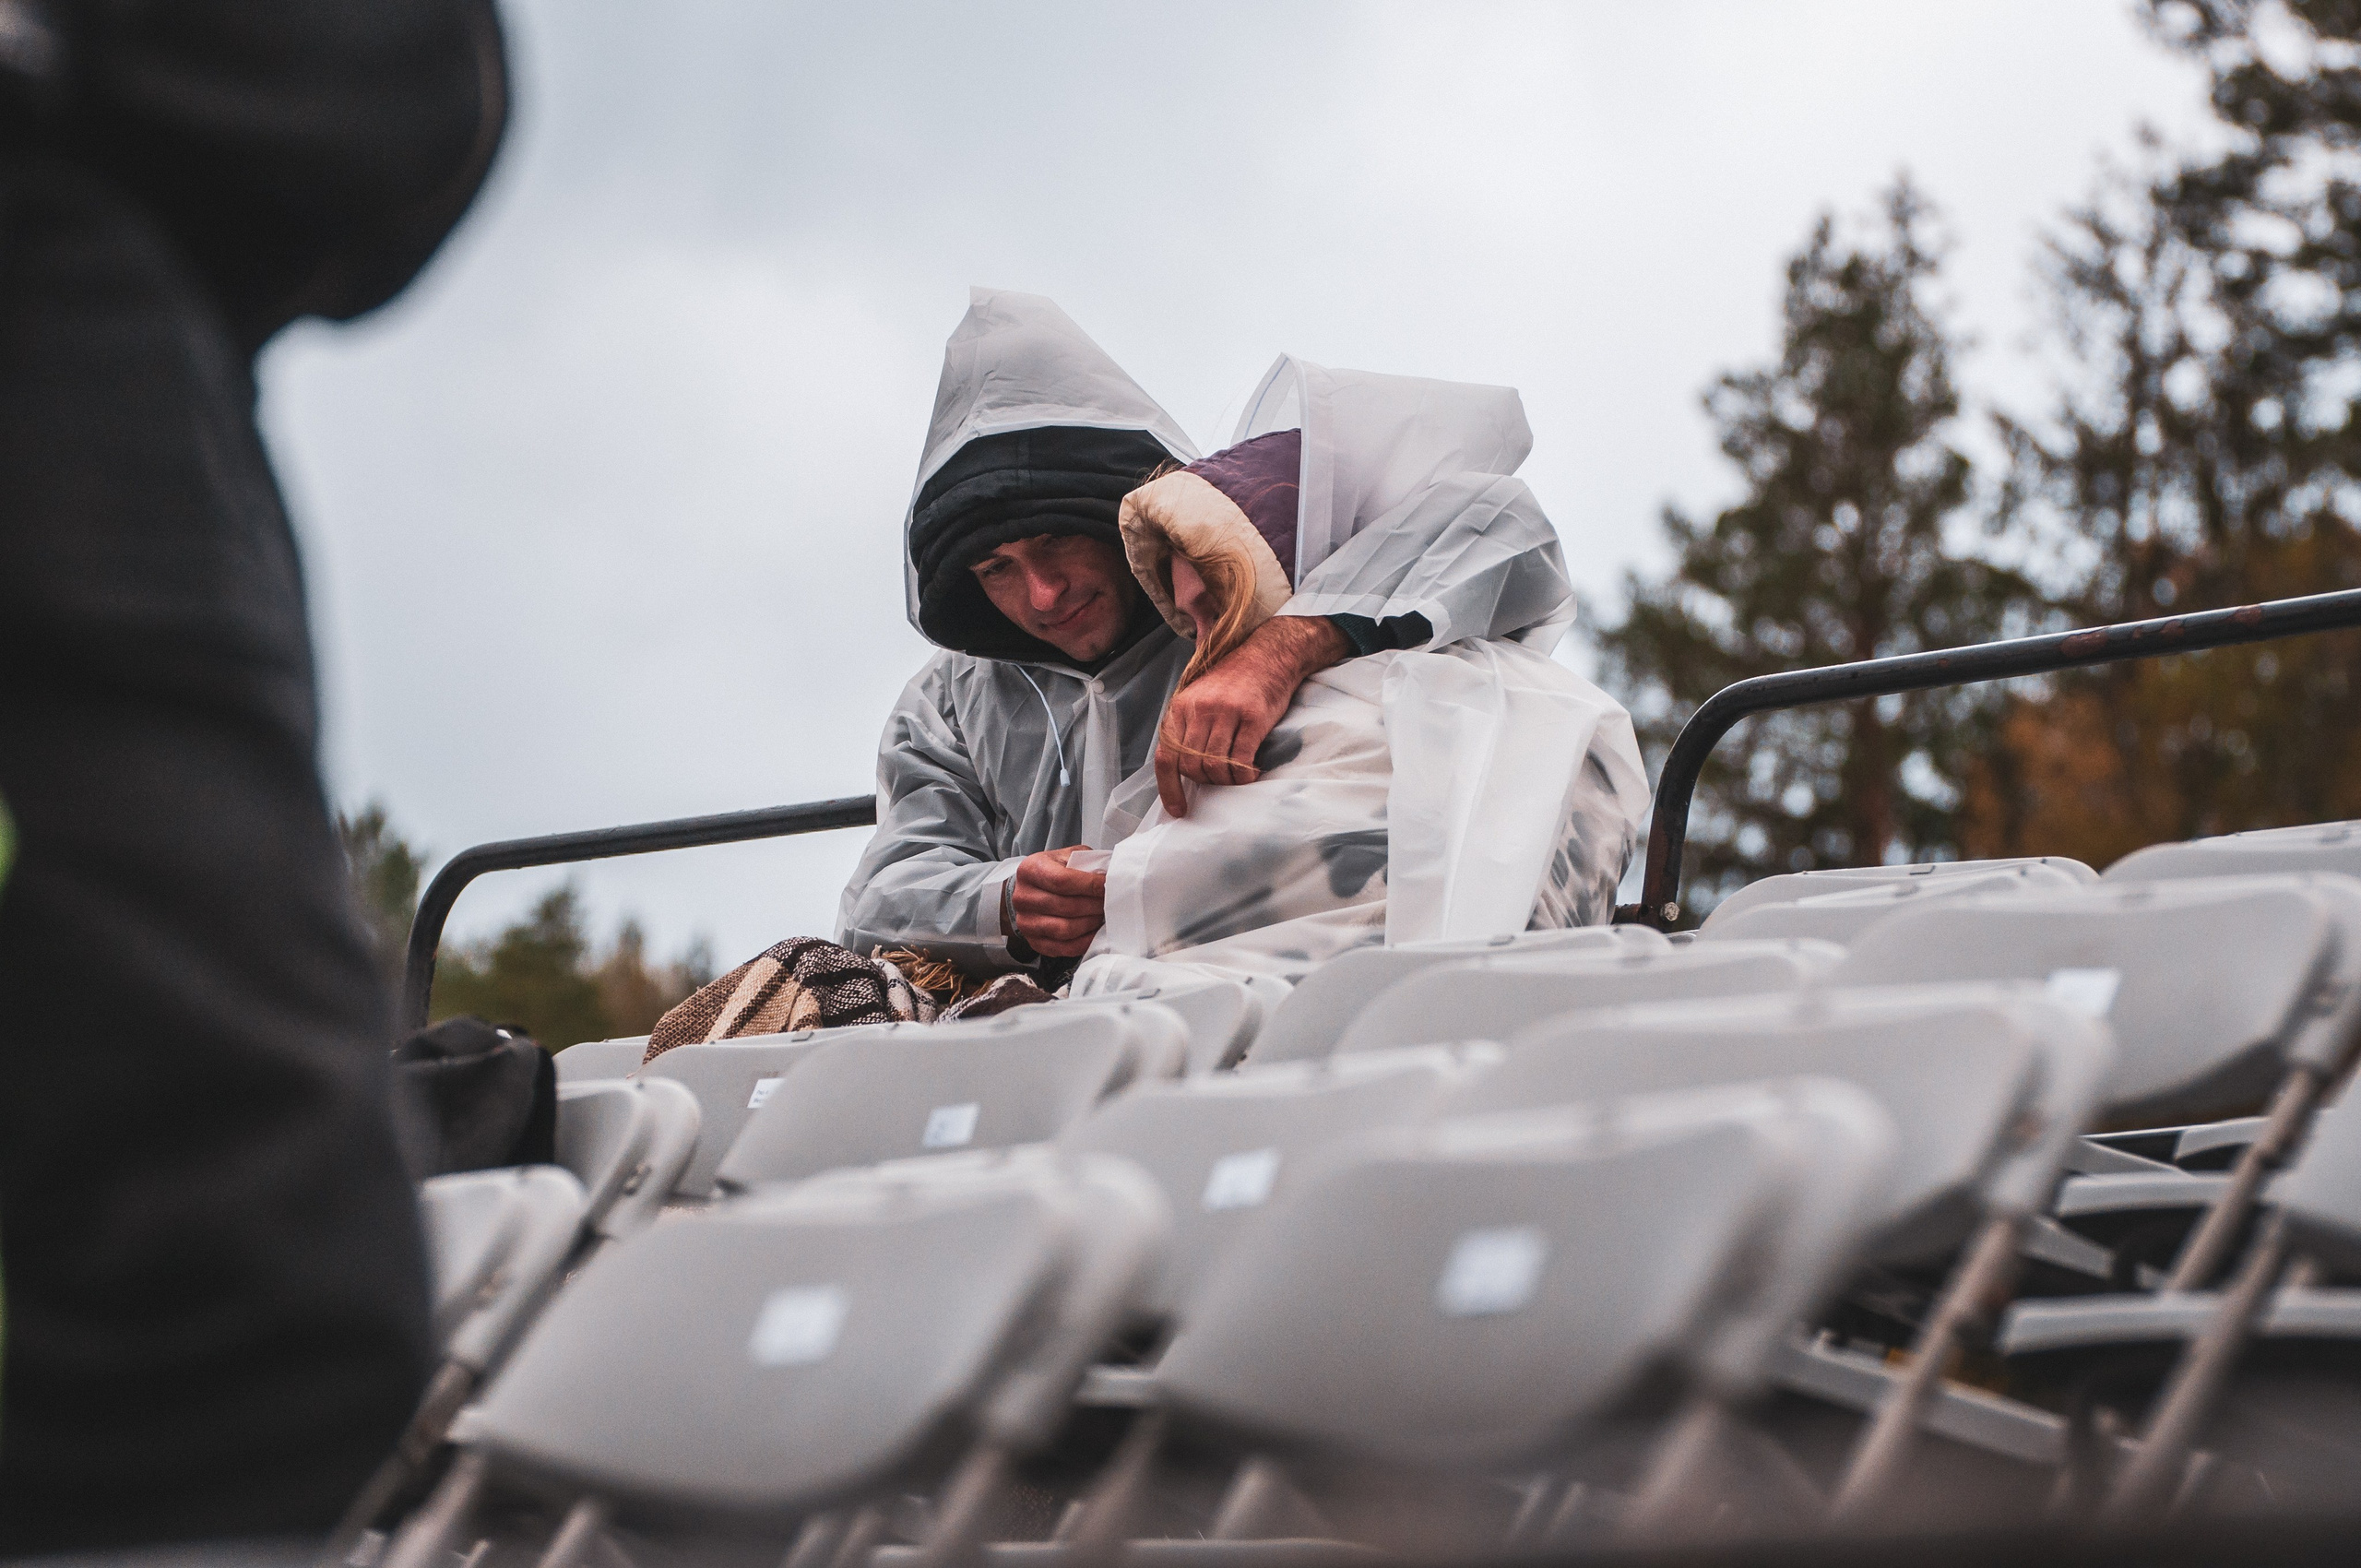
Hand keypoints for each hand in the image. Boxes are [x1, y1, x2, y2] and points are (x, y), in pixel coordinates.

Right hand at [1008, 846, 1105, 956]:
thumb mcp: (1066, 857)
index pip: (1062, 880)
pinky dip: (1085, 942)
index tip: (1108, 886)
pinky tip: (1095, 932)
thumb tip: (1110, 875)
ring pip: (1065, 929)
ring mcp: (1026, 922)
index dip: (1089, 885)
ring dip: (1090, 923)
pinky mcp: (1034, 941)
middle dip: (1094, 905)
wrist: (1031, 891)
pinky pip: (1064, 948)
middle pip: (1066, 906)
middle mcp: (1023, 897)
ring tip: (1102, 915)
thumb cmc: (1053, 873)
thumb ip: (1085, 863)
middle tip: (1110, 902)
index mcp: (1030, 870)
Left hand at [1155, 615, 1351, 816]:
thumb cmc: (1235, 680)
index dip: (1169, 789)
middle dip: (1206, 782)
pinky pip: (1241, 761)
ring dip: (1227, 781)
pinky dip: (1244, 776)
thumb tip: (1182, 770)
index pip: (1166, 757)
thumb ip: (1187, 727)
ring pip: (1215, 767)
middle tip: (1221, 779)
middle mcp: (1199, 709)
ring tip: (1237, 776)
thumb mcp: (1199, 697)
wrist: (1269, 654)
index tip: (1179, 809)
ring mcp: (1226, 712)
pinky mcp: (1253, 718)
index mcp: (1181, 706)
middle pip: (1192, 767)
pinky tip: (1252, 772)